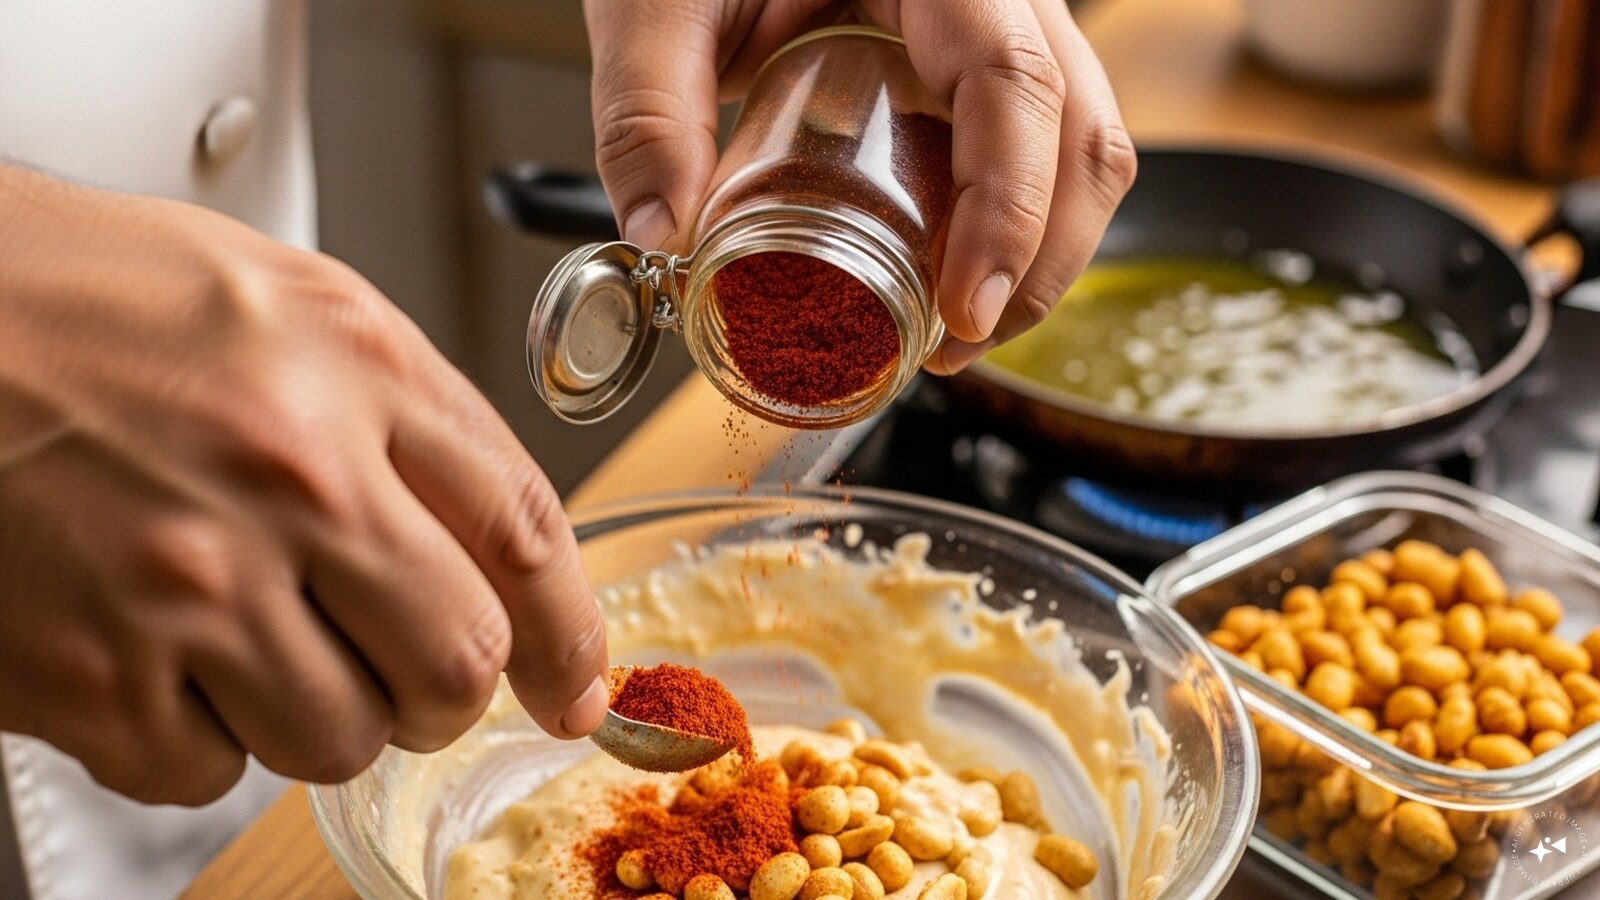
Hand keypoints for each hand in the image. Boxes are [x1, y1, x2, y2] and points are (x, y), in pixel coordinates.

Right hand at [0, 167, 607, 804]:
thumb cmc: (84, 294)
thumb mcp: (290, 301)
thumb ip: (410, 412)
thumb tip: (498, 541)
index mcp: (356, 370)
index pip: (525, 535)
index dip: (570, 638)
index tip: (573, 689)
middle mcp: (289, 476)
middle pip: (455, 659)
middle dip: (449, 692)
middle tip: (411, 677)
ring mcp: (187, 580)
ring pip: (342, 739)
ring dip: (323, 715)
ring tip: (255, 641)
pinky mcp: (88, 672)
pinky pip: (207, 773)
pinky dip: (200, 739)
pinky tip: (159, 656)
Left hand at [583, 0, 1135, 372]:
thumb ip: (647, 105)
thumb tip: (664, 236)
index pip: (1015, 85)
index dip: (1009, 209)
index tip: (963, 310)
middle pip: (1080, 133)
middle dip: (1038, 262)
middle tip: (956, 346)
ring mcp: (1003, 25)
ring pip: (1081, 144)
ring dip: (1040, 253)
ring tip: (957, 330)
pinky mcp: (984, 61)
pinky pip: (1043, 144)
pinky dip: (1019, 222)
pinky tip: (958, 274)